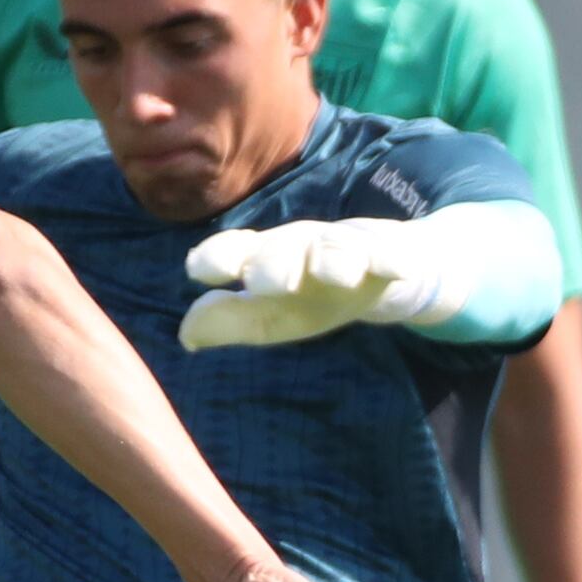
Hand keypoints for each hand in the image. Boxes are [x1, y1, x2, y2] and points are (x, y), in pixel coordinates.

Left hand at [181, 220, 459, 351]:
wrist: (385, 268)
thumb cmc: (313, 293)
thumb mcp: (270, 313)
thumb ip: (228, 321)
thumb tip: (186, 335)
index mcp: (268, 258)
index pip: (237, 251)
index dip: (218, 257)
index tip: (197, 268)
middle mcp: (302, 246)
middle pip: (285, 250)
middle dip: (275, 263)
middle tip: (264, 282)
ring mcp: (346, 248)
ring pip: (337, 249)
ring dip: (332, 259)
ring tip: (333, 275)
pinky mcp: (387, 255)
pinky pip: (389, 257)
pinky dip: (391, 261)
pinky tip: (394, 269)